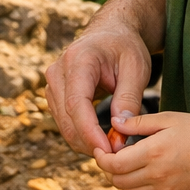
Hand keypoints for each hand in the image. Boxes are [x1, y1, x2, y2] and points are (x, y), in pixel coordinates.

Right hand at [45, 16, 153, 155]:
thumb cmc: (126, 47)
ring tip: (113, 147)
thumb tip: (119, 130)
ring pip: (63, 125)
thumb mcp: (136, 67)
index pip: (76, 103)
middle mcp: (58, 71)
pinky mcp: (54, 93)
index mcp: (78, 60)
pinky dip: (81, 135)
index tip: (108, 151)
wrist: (112, 33)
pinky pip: (64, 122)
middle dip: (90, 142)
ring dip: (85, 142)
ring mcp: (52, 82)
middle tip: (117, 156)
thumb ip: (128, 97)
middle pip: (67, 118)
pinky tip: (101, 139)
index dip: (89, 131)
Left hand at [96, 110, 189, 189]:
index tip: (99, 148)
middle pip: (117, 181)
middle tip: (110, 153)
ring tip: (125, 159)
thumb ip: (138, 123)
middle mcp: (156, 176)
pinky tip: (142, 167)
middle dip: (108, 168)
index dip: (101, 158)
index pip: (115, 165)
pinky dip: (135, 183)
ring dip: (120, 177)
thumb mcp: (168, 118)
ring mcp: (164, 189)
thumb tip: (114, 123)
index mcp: (153, 153)